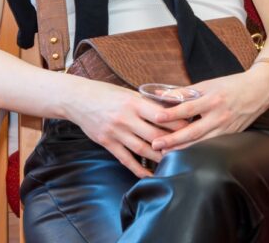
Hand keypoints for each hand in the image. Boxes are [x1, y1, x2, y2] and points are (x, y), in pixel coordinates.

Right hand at [65, 79, 187, 177]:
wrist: (78, 99)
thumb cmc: (106, 93)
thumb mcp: (128, 93)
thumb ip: (146, 103)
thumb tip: (170, 110)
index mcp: (134, 102)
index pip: (160, 115)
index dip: (176, 122)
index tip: (191, 127)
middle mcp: (125, 118)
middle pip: (154, 134)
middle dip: (172, 142)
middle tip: (188, 148)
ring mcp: (115, 132)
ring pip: (141, 149)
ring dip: (158, 157)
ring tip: (173, 162)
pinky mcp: (107, 143)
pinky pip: (125, 159)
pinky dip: (138, 168)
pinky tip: (149, 174)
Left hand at [149, 64, 268, 152]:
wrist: (259, 91)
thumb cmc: (233, 85)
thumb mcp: (209, 84)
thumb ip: (185, 91)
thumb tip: (160, 94)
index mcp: (213, 99)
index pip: (188, 108)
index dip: (172, 113)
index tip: (156, 117)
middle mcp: (219, 115)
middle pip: (192, 131)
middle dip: (172, 140)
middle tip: (155, 144)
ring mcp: (225, 128)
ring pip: (200, 143)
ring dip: (182, 150)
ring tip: (165, 154)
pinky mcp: (230, 136)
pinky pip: (211, 146)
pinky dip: (197, 151)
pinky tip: (185, 155)